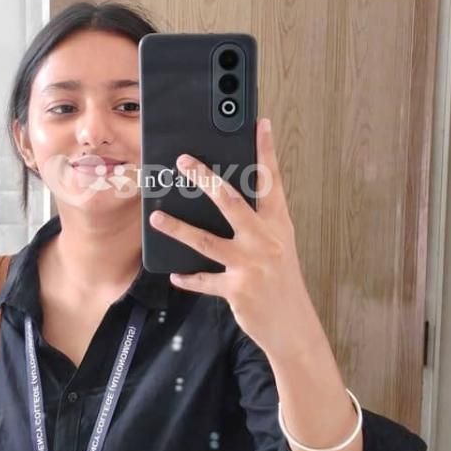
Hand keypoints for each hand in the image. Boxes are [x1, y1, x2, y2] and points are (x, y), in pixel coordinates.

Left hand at [149, 117, 323, 358]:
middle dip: (205, 178)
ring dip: (178, 228)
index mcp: (278, 225)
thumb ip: (258, 223)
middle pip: (231, 201)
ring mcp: (251, 265)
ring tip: (157, 216)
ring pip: (207, 240)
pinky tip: (175, 273)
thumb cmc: (282, 281)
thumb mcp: (278, 245)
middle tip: (183, 160)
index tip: (260, 124)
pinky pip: (204, 280)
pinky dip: (188, 277)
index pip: (272, 181)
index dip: (266, 151)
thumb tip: (225, 198)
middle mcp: (266, 240)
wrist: (293, 325)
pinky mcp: (237, 289)